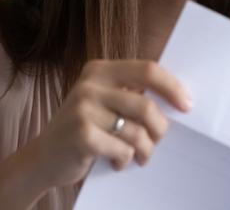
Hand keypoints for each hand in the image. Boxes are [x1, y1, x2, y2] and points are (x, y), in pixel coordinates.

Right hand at [27, 59, 191, 189]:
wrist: (42, 158)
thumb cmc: (85, 129)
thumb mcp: (105, 101)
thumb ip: (133, 94)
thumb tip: (179, 98)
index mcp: (100, 69)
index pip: (148, 70)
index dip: (172, 87)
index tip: (187, 105)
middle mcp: (90, 85)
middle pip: (146, 104)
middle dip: (160, 127)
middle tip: (159, 140)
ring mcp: (83, 109)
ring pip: (137, 131)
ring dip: (145, 149)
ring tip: (140, 155)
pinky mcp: (81, 135)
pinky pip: (122, 149)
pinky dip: (126, 159)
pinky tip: (118, 161)